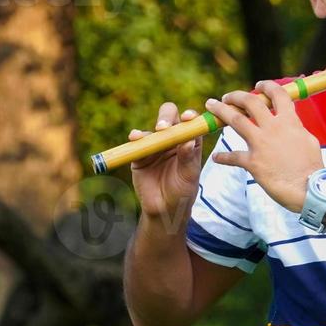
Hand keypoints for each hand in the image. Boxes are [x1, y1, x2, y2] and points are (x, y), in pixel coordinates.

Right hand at [127, 102, 203, 225]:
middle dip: (166, 116)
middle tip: (163, 127)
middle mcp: (173, 139)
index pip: (191, 123)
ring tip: (148, 136)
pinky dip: (136, 137)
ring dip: (150, 129)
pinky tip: (135, 138)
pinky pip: (137, 142)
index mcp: (190, 141)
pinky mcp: (141, 153)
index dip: (190, 116)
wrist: (163, 208)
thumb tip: (188, 141)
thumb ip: (188, 158)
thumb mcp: (189, 176)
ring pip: (152, 128)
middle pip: (170, 117)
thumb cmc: (182, 191)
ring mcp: (156, 145)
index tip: (188, 118)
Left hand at [206, 81, 324, 213]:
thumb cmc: (313, 167)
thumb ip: (296, 129)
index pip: (277, 95)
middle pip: (250, 102)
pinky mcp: (253, 163)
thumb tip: (292, 124)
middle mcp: (273, 128)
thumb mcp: (308, 140)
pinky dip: (223, 157)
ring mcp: (261, 144)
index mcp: (289, 122)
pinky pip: (233, 157)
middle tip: (228, 96)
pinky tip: (217, 157)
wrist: (309, 189)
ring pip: (235, 120)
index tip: (259, 85)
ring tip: (211, 106)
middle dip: (236, 96)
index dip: (267, 86)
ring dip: (221, 110)